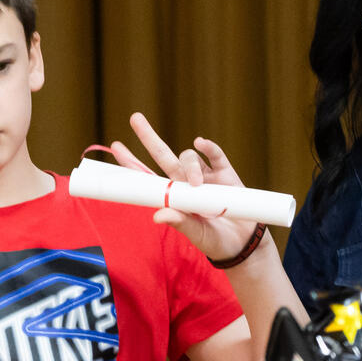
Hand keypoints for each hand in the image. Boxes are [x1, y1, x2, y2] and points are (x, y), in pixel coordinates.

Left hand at [111, 112, 261, 263]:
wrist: (245, 242)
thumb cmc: (216, 241)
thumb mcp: (197, 234)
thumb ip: (180, 223)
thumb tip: (157, 216)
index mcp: (173, 198)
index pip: (148, 178)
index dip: (133, 164)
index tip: (116, 147)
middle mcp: (185, 183)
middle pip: (163, 156)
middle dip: (149, 138)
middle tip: (134, 118)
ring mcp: (204, 176)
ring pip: (188, 158)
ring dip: (190, 166)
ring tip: (197, 184)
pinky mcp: (224, 173)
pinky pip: (214, 155)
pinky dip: (208, 148)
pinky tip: (201, 143)